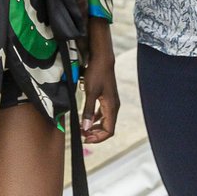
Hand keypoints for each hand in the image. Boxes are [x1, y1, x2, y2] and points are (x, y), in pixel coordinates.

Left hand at [80, 19, 119, 142]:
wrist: (102, 58)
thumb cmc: (97, 73)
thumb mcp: (90, 92)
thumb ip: (87, 111)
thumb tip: (85, 127)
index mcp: (112, 107)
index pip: (109, 131)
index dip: (98, 138)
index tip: (86, 138)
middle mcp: (113, 106)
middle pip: (107, 128)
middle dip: (95, 133)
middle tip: (82, 135)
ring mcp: (110, 102)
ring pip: (104, 121)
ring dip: (94, 126)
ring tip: (83, 128)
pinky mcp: (106, 98)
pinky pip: (102, 113)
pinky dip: (94, 118)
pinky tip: (86, 117)